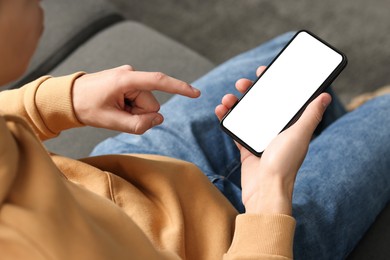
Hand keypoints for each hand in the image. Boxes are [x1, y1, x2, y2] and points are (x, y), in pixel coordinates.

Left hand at [72, 65, 199, 133]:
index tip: (196, 93)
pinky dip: (131, 109)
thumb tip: (159, 119)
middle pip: (151, 103)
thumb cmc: (86, 107)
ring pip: (146, 104)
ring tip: (115, 111)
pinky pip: (139, 101)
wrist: (68, 98)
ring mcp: (129, 78)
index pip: (159, 81)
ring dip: (134, 112)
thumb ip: (138, 124)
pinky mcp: (128, 83)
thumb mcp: (111, 121)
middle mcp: (130, 75)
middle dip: (140, 114)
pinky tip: (116, 107)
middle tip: (118, 116)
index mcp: (126, 80)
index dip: (179, 88)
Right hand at [215, 66, 330, 214]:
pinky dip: (227, 119)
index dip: (273, 83)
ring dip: (235, 104)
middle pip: (261, 103)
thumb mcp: (299, 135)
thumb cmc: (284, 164)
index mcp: (290, 125)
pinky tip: (221, 111)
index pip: (282, 98)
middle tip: (242, 83)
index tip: (263, 71)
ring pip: (246, 114)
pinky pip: (235, 129)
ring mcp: (260, 138)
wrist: (265, 191)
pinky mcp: (246, 148)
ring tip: (227, 99)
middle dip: (250, 91)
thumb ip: (310, 116)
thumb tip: (325, 96)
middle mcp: (275, 130)